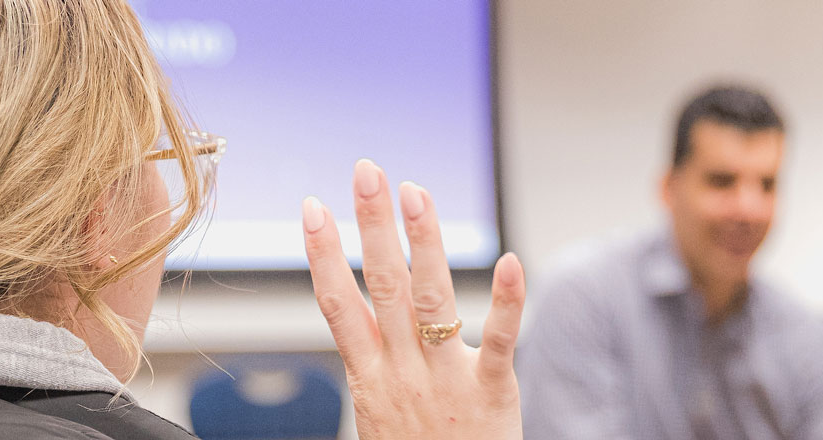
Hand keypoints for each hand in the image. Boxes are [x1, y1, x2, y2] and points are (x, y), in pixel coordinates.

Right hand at [301, 159, 525, 438]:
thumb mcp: (376, 418)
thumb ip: (372, 366)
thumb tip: (357, 323)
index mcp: (370, 378)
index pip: (337, 304)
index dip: (323, 253)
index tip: (311, 207)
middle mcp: (401, 373)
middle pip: (382, 287)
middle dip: (371, 225)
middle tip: (366, 171)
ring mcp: (445, 381)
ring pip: (430, 300)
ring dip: (423, 241)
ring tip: (415, 191)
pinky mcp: (491, 394)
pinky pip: (497, 341)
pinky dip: (505, 301)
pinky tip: (510, 260)